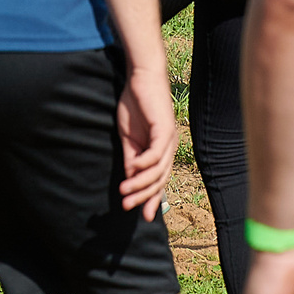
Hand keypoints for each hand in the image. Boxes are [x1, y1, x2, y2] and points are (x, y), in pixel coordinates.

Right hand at [115, 57, 177, 218]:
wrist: (141, 77)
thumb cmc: (135, 104)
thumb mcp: (129, 136)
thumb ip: (131, 157)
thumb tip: (130, 179)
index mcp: (160, 150)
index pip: (159, 180)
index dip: (152, 198)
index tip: (143, 216)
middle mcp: (168, 148)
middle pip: (160, 180)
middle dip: (144, 196)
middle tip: (128, 208)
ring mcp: (168, 139)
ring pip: (158, 170)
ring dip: (141, 183)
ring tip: (124, 193)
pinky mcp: (164, 129)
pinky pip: (155, 153)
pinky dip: (144, 163)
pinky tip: (132, 169)